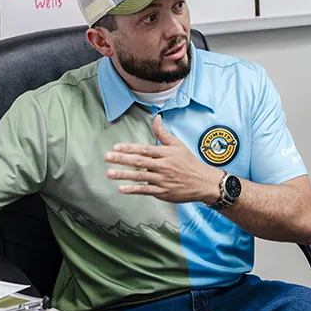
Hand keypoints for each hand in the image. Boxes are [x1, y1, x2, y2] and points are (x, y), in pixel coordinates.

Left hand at [105, 115, 222, 203]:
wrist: (203, 182)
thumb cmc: (189, 163)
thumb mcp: (178, 145)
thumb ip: (163, 133)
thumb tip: (156, 118)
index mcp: (166, 153)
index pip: (144, 149)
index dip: (129, 148)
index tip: (116, 147)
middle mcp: (163, 166)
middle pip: (139, 161)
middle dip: (121, 159)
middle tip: (107, 157)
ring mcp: (162, 179)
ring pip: (140, 176)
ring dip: (123, 175)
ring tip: (109, 173)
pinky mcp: (162, 192)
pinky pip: (145, 190)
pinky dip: (133, 189)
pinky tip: (121, 188)